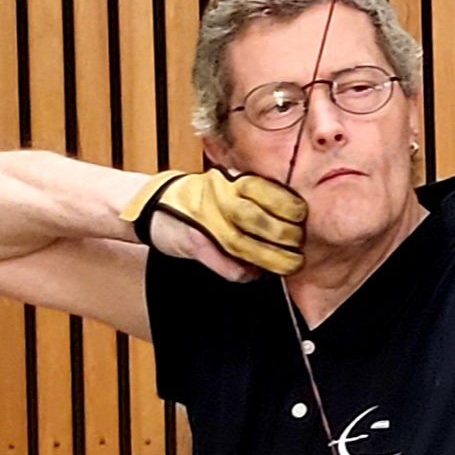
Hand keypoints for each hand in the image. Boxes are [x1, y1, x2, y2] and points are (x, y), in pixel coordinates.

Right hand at [122, 169, 305, 279]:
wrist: (151, 206)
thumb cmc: (196, 198)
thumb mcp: (225, 186)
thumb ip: (254, 195)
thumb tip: (293, 212)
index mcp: (231, 181)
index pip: (270, 191)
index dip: (291, 208)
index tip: (303, 218)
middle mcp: (219, 198)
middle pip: (261, 220)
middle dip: (286, 236)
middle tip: (299, 246)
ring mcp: (206, 221)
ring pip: (246, 245)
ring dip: (272, 259)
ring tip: (288, 264)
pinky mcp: (194, 243)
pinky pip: (225, 263)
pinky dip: (242, 272)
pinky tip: (254, 273)